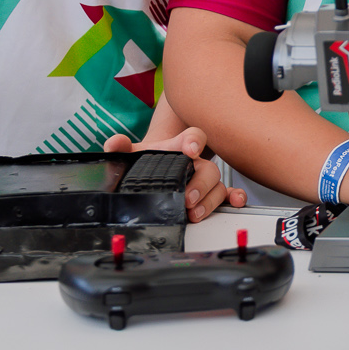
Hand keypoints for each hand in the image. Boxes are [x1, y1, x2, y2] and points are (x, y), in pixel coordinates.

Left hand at [102, 126, 244, 221]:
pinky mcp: (209, 194)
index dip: (194, 141)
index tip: (190, 150)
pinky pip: (228, 193)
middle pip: (208, 168)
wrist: (154, 170)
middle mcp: (196, 162)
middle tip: (187, 197)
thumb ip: (120, 146)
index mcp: (179, 147)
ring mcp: (204, 178)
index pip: (193, 136)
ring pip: (217, 185)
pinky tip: (235, 202)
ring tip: (195, 213)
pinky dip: (235, 197)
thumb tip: (114, 143)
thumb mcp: (132, 153)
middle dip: (200, 183)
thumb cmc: (147, 160)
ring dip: (209, 199)